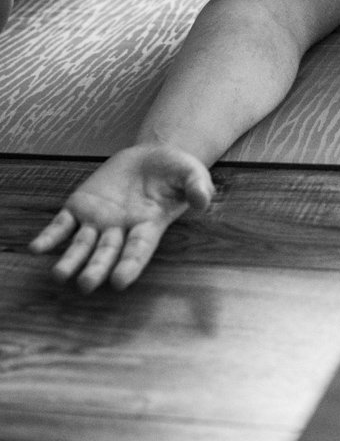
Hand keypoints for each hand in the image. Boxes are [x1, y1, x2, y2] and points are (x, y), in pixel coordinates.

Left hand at [29, 144, 213, 291]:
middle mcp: (121, 230)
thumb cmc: (175, 170)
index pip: (138, 250)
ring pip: (82, 245)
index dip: (130, 265)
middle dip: (97, 269)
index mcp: (149, 226)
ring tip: (60, 275)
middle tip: (86, 284)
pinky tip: (36, 247)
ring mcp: (98, 220)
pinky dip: (50, 236)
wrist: (151, 156)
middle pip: (107, 253)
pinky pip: (62, 225)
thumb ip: (197, 186)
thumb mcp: (192, 172)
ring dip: (70, 260)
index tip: (119, 281)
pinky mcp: (81, 206)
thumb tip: (203, 201)